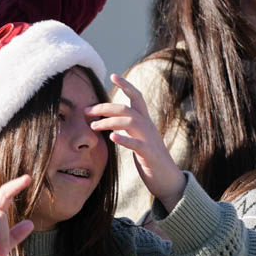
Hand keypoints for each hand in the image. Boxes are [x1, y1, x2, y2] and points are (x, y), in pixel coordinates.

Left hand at [88, 74, 186, 210]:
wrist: (168, 180)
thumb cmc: (150, 159)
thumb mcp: (139, 139)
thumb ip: (128, 129)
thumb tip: (109, 121)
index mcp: (145, 122)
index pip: (136, 98)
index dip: (126, 85)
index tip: (113, 75)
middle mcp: (148, 126)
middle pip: (126, 108)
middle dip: (105, 107)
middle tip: (87, 111)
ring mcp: (150, 139)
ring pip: (130, 122)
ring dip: (109, 122)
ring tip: (93, 126)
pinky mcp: (149, 153)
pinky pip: (136, 144)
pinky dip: (124, 139)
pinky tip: (112, 138)